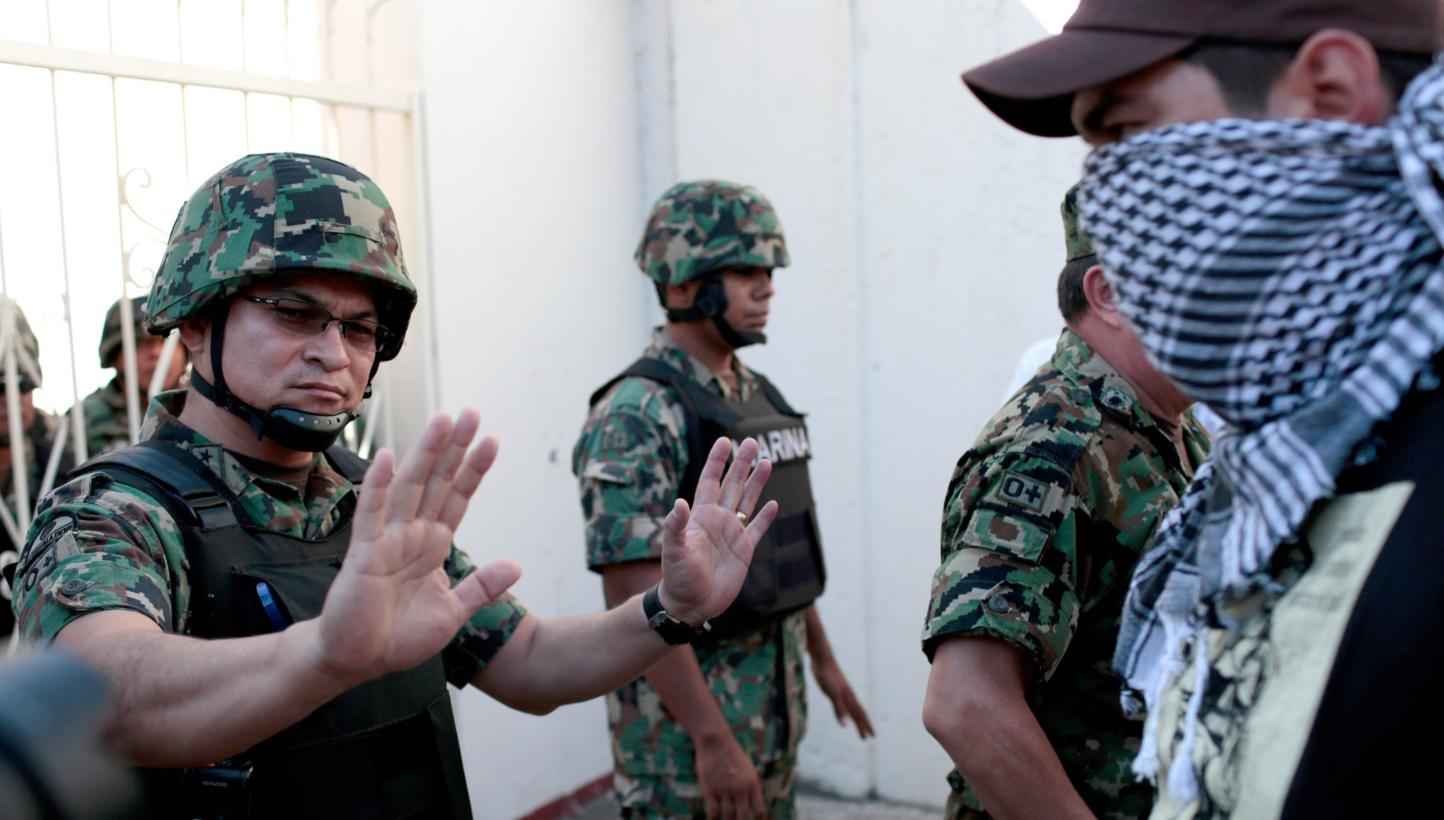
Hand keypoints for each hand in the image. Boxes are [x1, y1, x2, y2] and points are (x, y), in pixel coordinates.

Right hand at [313, 409, 521, 683]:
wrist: (358, 660)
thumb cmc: (398, 636)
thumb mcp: (452, 613)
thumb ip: (481, 587)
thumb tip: (517, 565)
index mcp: (433, 545)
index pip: (458, 498)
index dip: (473, 470)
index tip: (491, 440)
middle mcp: (412, 534)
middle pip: (437, 481)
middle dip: (454, 448)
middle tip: (471, 412)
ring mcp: (388, 540)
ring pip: (410, 486)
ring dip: (426, 453)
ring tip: (442, 420)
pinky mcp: (365, 554)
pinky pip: (372, 514)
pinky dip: (379, 485)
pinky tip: (389, 457)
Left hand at [657, 438, 776, 625]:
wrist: (691, 604)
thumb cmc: (678, 577)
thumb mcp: (673, 551)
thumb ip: (676, 527)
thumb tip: (679, 502)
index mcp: (701, 516)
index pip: (709, 481)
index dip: (716, 461)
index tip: (724, 441)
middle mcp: (718, 520)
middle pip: (732, 485)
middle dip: (741, 463)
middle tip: (750, 441)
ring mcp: (732, 534)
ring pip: (747, 501)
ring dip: (756, 482)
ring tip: (766, 462)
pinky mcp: (744, 551)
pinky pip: (757, 529)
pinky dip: (765, 517)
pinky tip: (774, 504)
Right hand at [696, 734, 764, 819]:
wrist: (716, 742)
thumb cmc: (732, 755)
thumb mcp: (748, 769)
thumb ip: (751, 787)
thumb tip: (753, 804)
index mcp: (753, 784)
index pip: (759, 810)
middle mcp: (741, 789)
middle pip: (744, 817)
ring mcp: (725, 790)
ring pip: (728, 817)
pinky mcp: (710, 790)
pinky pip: (713, 812)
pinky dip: (713, 819)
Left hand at [813, 657, 874, 739]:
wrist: (822, 659)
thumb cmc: (828, 676)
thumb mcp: (833, 694)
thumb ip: (839, 709)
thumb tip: (845, 726)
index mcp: (849, 698)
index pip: (860, 715)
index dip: (865, 726)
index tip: (872, 737)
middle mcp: (848, 696)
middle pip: (857, 714)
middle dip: (863, 726)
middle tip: (867, 738)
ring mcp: (841, 692)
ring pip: (851, 708)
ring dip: (855, 719)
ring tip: (858, 726)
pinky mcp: (833, 689)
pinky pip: (843, 704)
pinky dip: (846, 710)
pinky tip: (844, 711)